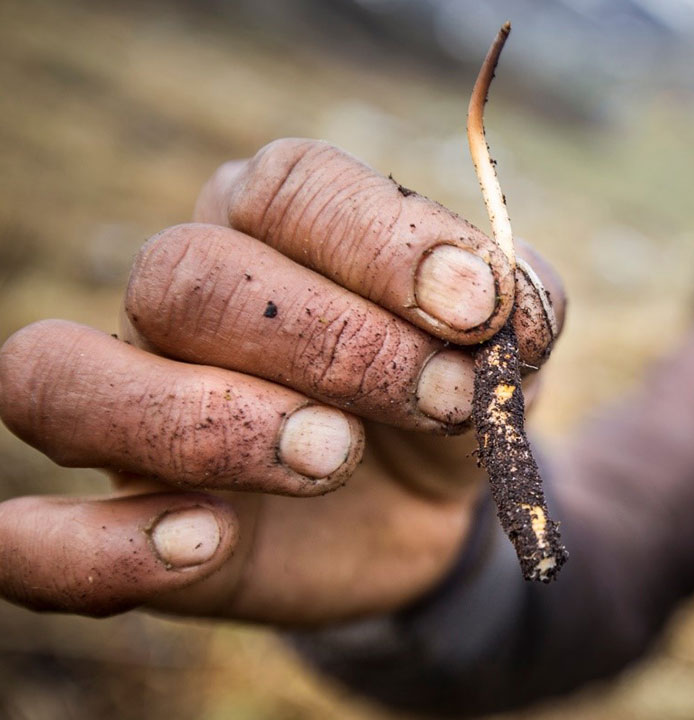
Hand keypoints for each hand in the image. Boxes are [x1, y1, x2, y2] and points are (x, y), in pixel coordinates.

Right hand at [0, 139, 564, 624]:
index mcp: (277, 225)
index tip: (479, 310)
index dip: (383, 242)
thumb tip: (509, 307)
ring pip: (62, 377)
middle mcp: (183, 301)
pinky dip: (96, 548)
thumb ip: (521, 307)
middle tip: (436, 397)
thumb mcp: (509, 347)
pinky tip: (207, 544)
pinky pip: (29, 539)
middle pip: (184, 275)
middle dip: (328, 340)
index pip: (289, 185)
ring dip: (206, 420)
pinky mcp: (125, 524)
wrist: (434, 508)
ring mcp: (133, 411)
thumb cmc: (453, 396)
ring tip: (333, 455)